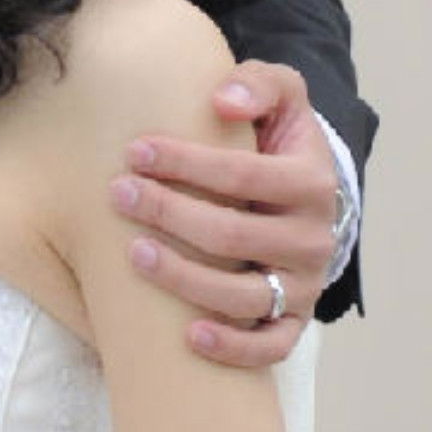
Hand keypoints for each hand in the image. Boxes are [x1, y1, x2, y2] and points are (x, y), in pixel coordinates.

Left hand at [110, 58, 342, 366]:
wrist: (310, 193)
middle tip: (118, 194)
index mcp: (310, 182)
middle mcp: (313, 238)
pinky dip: (234, 347)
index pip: (242, 174)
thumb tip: (221, 99)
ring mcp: (303, 284)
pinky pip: (269, 346)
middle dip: (169, 212)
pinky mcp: (293, 319)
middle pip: (233, 234)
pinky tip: (189, 335)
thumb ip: (259, 83)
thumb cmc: (278, 140)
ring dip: (184, 278)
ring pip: (244, 295)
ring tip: (134, 252)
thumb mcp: (282, 96)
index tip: (134, 151)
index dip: (186, 162)